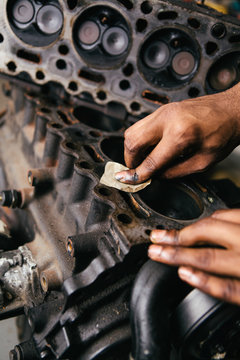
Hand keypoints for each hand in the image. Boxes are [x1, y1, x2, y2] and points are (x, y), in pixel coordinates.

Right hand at [116, 84, 239, 183]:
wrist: (233, 109)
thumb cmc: (224, 133)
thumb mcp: (203, 162)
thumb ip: (175, 172)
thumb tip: (155, 176)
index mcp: (181, 135)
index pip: (150, 161)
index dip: (137, 175)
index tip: (128, 181)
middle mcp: (168, 119)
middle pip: (132, 142)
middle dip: (130, 161)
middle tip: (136, 171)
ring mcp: (163, 111)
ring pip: (132, 131)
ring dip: (133, 149)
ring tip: (143, 160)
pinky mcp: (163, 109)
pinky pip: (141, 125)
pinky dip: (140, 139)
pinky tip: (150, 148)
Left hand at [148, 209, 239, 304]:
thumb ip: (237, 227)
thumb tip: (218, 225)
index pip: (219, 217)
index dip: (191, 223)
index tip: (176, 227)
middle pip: (207, 232)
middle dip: (176, 236)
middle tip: (155, 239)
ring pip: (209, 257)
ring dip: (178, 255)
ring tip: (158, 254)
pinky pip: (227, 288)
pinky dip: (204, 281)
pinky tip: (184, 274)